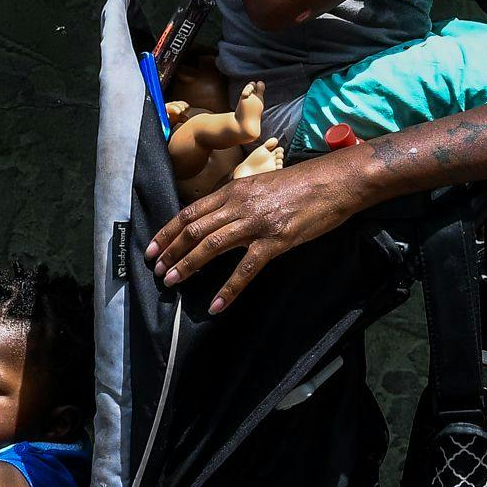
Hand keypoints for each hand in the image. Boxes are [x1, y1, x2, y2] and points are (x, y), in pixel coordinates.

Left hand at [145, 146, 378, 311]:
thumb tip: (219, 216)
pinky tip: (216, 305)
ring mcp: (256, 223)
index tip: (152, 247)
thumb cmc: (302, 183)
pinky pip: (245, 269)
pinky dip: (229, 289)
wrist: (334, 181)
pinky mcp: (275, 241)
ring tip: (172, 282)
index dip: (167, 231)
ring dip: (188, 265)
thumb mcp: (262, 185)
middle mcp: (239, 204)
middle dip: (171, 251)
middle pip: (194, 229)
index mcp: (234, 189)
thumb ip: (239, 199)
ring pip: (211, 245)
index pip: (190, 211)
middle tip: (157, 270)